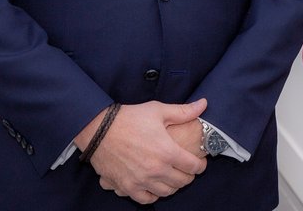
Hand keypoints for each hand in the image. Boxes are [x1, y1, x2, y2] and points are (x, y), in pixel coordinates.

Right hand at [78, 99, 208, 203]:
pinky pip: (146, 199)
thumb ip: (183, 111)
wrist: (99, 129)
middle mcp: (156, 169)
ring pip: (166, 192)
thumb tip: (204, 104)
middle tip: (187, 169)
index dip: (201, 165)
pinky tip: (155, 186)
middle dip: (189, 176)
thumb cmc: (129, 118)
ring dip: (173, 186)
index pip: (193, 166)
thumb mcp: (158, 111)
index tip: (200, 162)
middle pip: (182, 182)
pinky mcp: (126, 186)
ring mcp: (141, 180)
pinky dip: (154, 195)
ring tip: (173, 177)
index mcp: (167, 151)